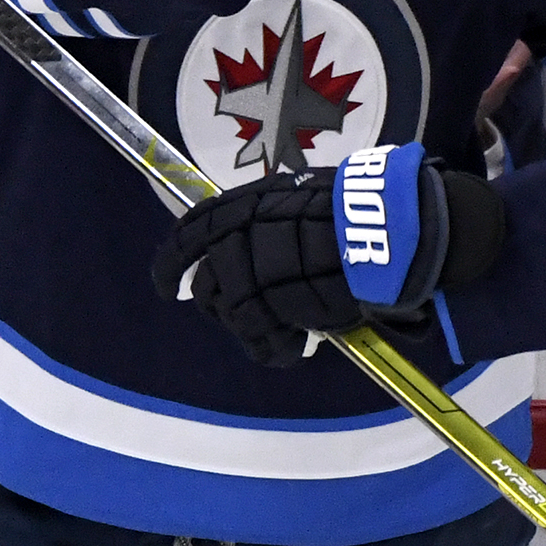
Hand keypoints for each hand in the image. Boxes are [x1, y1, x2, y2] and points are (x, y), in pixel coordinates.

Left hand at [158, 142, 502, 366]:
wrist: (377, 230)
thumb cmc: (349, 209)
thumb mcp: (298, 196)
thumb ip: (270, 218)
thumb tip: (262, 238)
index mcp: (238, 207)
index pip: (189, 234)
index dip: (171, 263)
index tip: (168, 286)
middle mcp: (232, 240)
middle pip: (206, 285)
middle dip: (217, 304)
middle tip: (238, 315)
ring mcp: (245, 276)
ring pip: (231, 315)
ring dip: (253, 327)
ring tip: (282, 333)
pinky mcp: (267, 310)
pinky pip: (258, 340)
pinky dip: (273, 349)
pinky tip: (292, 350)